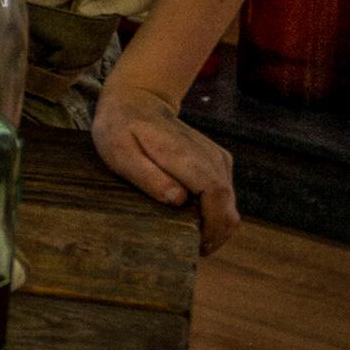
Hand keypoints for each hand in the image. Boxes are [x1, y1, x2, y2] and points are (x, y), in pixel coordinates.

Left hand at [92, 76, 240, 257]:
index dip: (213, 227)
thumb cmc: (122, 127)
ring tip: (187, 236)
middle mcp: (210, 157)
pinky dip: (213, 213)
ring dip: (214, 226)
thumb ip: (148, 177)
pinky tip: (190, 218)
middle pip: (229, 206)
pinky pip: (224, 196)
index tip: (197, 247)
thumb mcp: (120, 153)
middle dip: (215, 235)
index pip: (217, 195)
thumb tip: (178, 200)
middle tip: (190, 250)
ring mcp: (217, 158)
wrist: (138, 99)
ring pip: (230, 204)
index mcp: (186, 156)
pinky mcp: (217, 161)